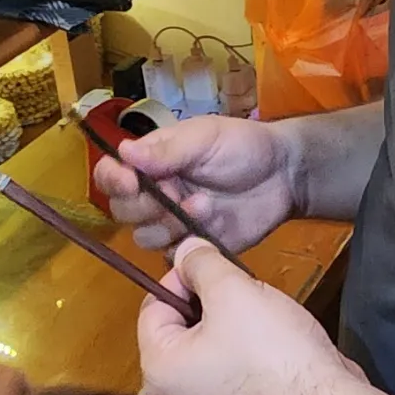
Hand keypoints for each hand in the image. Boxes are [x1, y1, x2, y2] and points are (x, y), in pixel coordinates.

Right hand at [94, 115, 296, 255]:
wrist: (284, 176)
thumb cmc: (242, 147)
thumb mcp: (205, 138)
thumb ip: (166, 150)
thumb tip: (124, 151)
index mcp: (150, 161)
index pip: (110, 174)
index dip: (113, 180)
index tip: (131, 181)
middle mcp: (153, 192)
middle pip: (122, 211)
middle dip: (146, 205)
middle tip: (176, 191)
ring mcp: (171, 222)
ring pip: (144, 237)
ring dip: (170, 223)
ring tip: (205, 205)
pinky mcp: (191, 246)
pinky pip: (171, 256)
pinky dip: (187, 243)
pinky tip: (212, 225)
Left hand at [137, 239, 368, 394]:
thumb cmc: (275, 358)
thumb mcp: (234, 292)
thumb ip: (203, 266)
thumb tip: (186, 251)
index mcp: (159, 371)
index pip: (154, 307)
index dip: (184, 279)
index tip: (214, 268)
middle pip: (181, 333)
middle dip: (213, 307)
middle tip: (246, 297)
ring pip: (209, 354)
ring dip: (233, 332)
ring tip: (266, 325)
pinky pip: (232, 379)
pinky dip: (249, 362)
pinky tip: (276, 354)